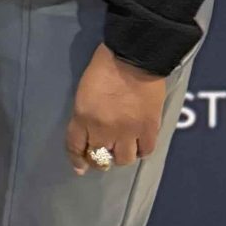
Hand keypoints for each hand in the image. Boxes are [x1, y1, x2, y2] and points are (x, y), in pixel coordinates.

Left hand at [68, 43, 166, 174]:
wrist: (134, 58)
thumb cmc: (104, 68)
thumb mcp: (84, 91)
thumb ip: (84, 114)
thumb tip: (87, 131)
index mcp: (83, 117)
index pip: (75, 147)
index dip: (77, 159)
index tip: (80, 167)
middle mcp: (103, 129)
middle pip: (99, 158)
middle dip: (98, 160)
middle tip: (102, 156)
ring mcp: (128, 131)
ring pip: (123, 159)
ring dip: (120, 157)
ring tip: (121, 149)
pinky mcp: (149, 128)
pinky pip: (145, 151)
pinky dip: (141, 150)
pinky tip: (139, 145)